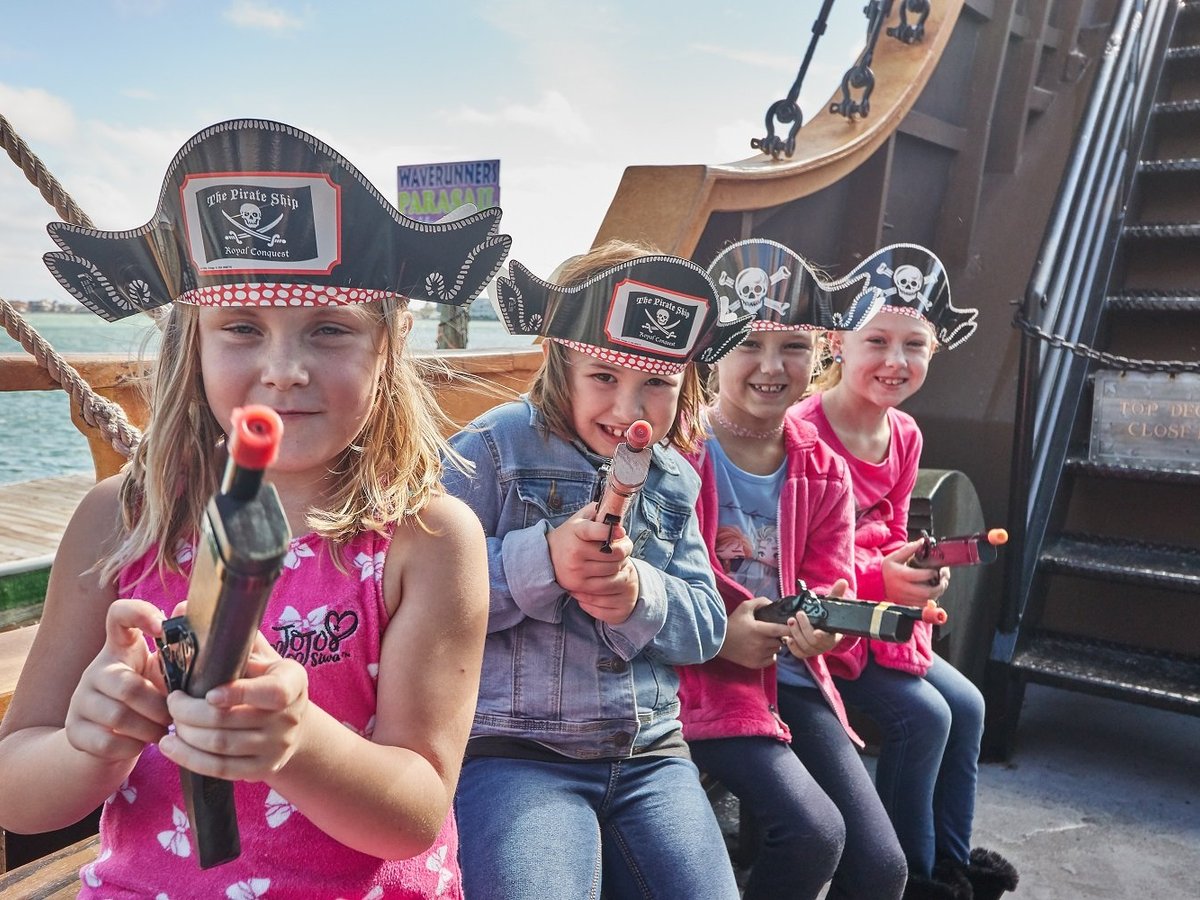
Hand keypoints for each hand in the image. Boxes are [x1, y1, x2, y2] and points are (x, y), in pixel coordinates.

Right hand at [65, 598, 171, 762]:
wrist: (112, 737)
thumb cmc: (148, 695)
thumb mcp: (165, 670)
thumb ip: (178, 648)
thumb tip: (185, 608)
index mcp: (121, 647)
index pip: (119, 615)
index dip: (139, 614)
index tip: (162, 627)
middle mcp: (96, 670)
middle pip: (128, 686)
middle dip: (159, 707)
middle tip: (174, 716)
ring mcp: (80, 700)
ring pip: (118, 717)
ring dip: (149, 729)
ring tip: (163, 731)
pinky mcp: (73, 731)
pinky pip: (106, 743)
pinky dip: (132, 748)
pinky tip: (142, 744)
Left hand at [159, 631, 308, 781]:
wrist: (290, 721)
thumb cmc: (262, 678)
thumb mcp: (254, 654)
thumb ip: (223, 634)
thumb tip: (180, 609)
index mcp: (293, 681)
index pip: (273, 693)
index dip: (238, 694)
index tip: (207, 693)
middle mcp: (290, 716)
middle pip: (231, 721)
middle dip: (190, 713)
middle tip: (171, 701)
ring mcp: (278, 746)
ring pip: (221, 746)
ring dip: (186, 735)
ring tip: (169, 722)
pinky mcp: (263, 769)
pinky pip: (221, 769)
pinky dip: (189, 758)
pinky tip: (170, 746)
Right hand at [547, 503, 639, 623]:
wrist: (548, 556)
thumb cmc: (571, 535)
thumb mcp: (581, 518)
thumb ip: (599, 511)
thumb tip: (618, 517)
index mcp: (576, 531)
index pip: (595, 531)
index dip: (611, 531)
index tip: (621, 531)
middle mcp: (575, 551)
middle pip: (614, 553)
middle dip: (625, 548)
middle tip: (624, 545)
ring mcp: (577, 570)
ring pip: (613, 568)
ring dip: (621, 562)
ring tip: (616, 557)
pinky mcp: (579, 585)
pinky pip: (608, 584)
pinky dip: (615, 576)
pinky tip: (612, 570)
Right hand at [717, 597, 790, 668]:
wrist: (719, 641)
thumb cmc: (733, 623)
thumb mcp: (745, 607)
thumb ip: (761, 602)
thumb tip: (773, 603)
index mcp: (759, 630)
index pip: (782, 630)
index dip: (790, 628)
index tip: (791, 625)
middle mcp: (761, 644)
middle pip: (781, 641)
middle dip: (779, 636)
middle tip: (772, 632)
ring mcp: (759, 656)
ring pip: (777, 650)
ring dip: (774, 645)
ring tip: (766, 640)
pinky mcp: (756, 664)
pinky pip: (772, 660)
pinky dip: (770, 655)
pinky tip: (763, 649)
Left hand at [782, 579, 847, 658]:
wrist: (825, 629)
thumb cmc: (828, 616)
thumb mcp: (833, 605)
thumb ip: (837, 594)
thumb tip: (842, 582)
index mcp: (833, 635)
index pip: (828, 638)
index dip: (822, 636)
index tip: (817, 632)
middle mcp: (824, 645)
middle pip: (812, 641)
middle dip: (804, 628)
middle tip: (797, 615)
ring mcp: (814, 650)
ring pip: (804, 647)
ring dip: (796, 634)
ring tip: (791, 621)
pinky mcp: (805, 653)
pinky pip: (798, 653)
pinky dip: (792, 646)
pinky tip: (788, 638)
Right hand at [882, 540, 950, 604]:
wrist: (875, 583)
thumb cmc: (885, 570)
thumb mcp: (894, 556)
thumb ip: (909, 549)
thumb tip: (922, 543)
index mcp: (901, 575)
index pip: (922, 576)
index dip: (933, 573)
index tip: (937, 569)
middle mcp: (904, 588)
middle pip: (928, 592)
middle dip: (941, 586)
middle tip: (944, 579)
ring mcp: (906, 597)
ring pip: (927, 600)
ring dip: (938, 593)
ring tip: (941, 585)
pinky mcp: (907, 603)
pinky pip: (923, 605)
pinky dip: (931, 599)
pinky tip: (932, 592)